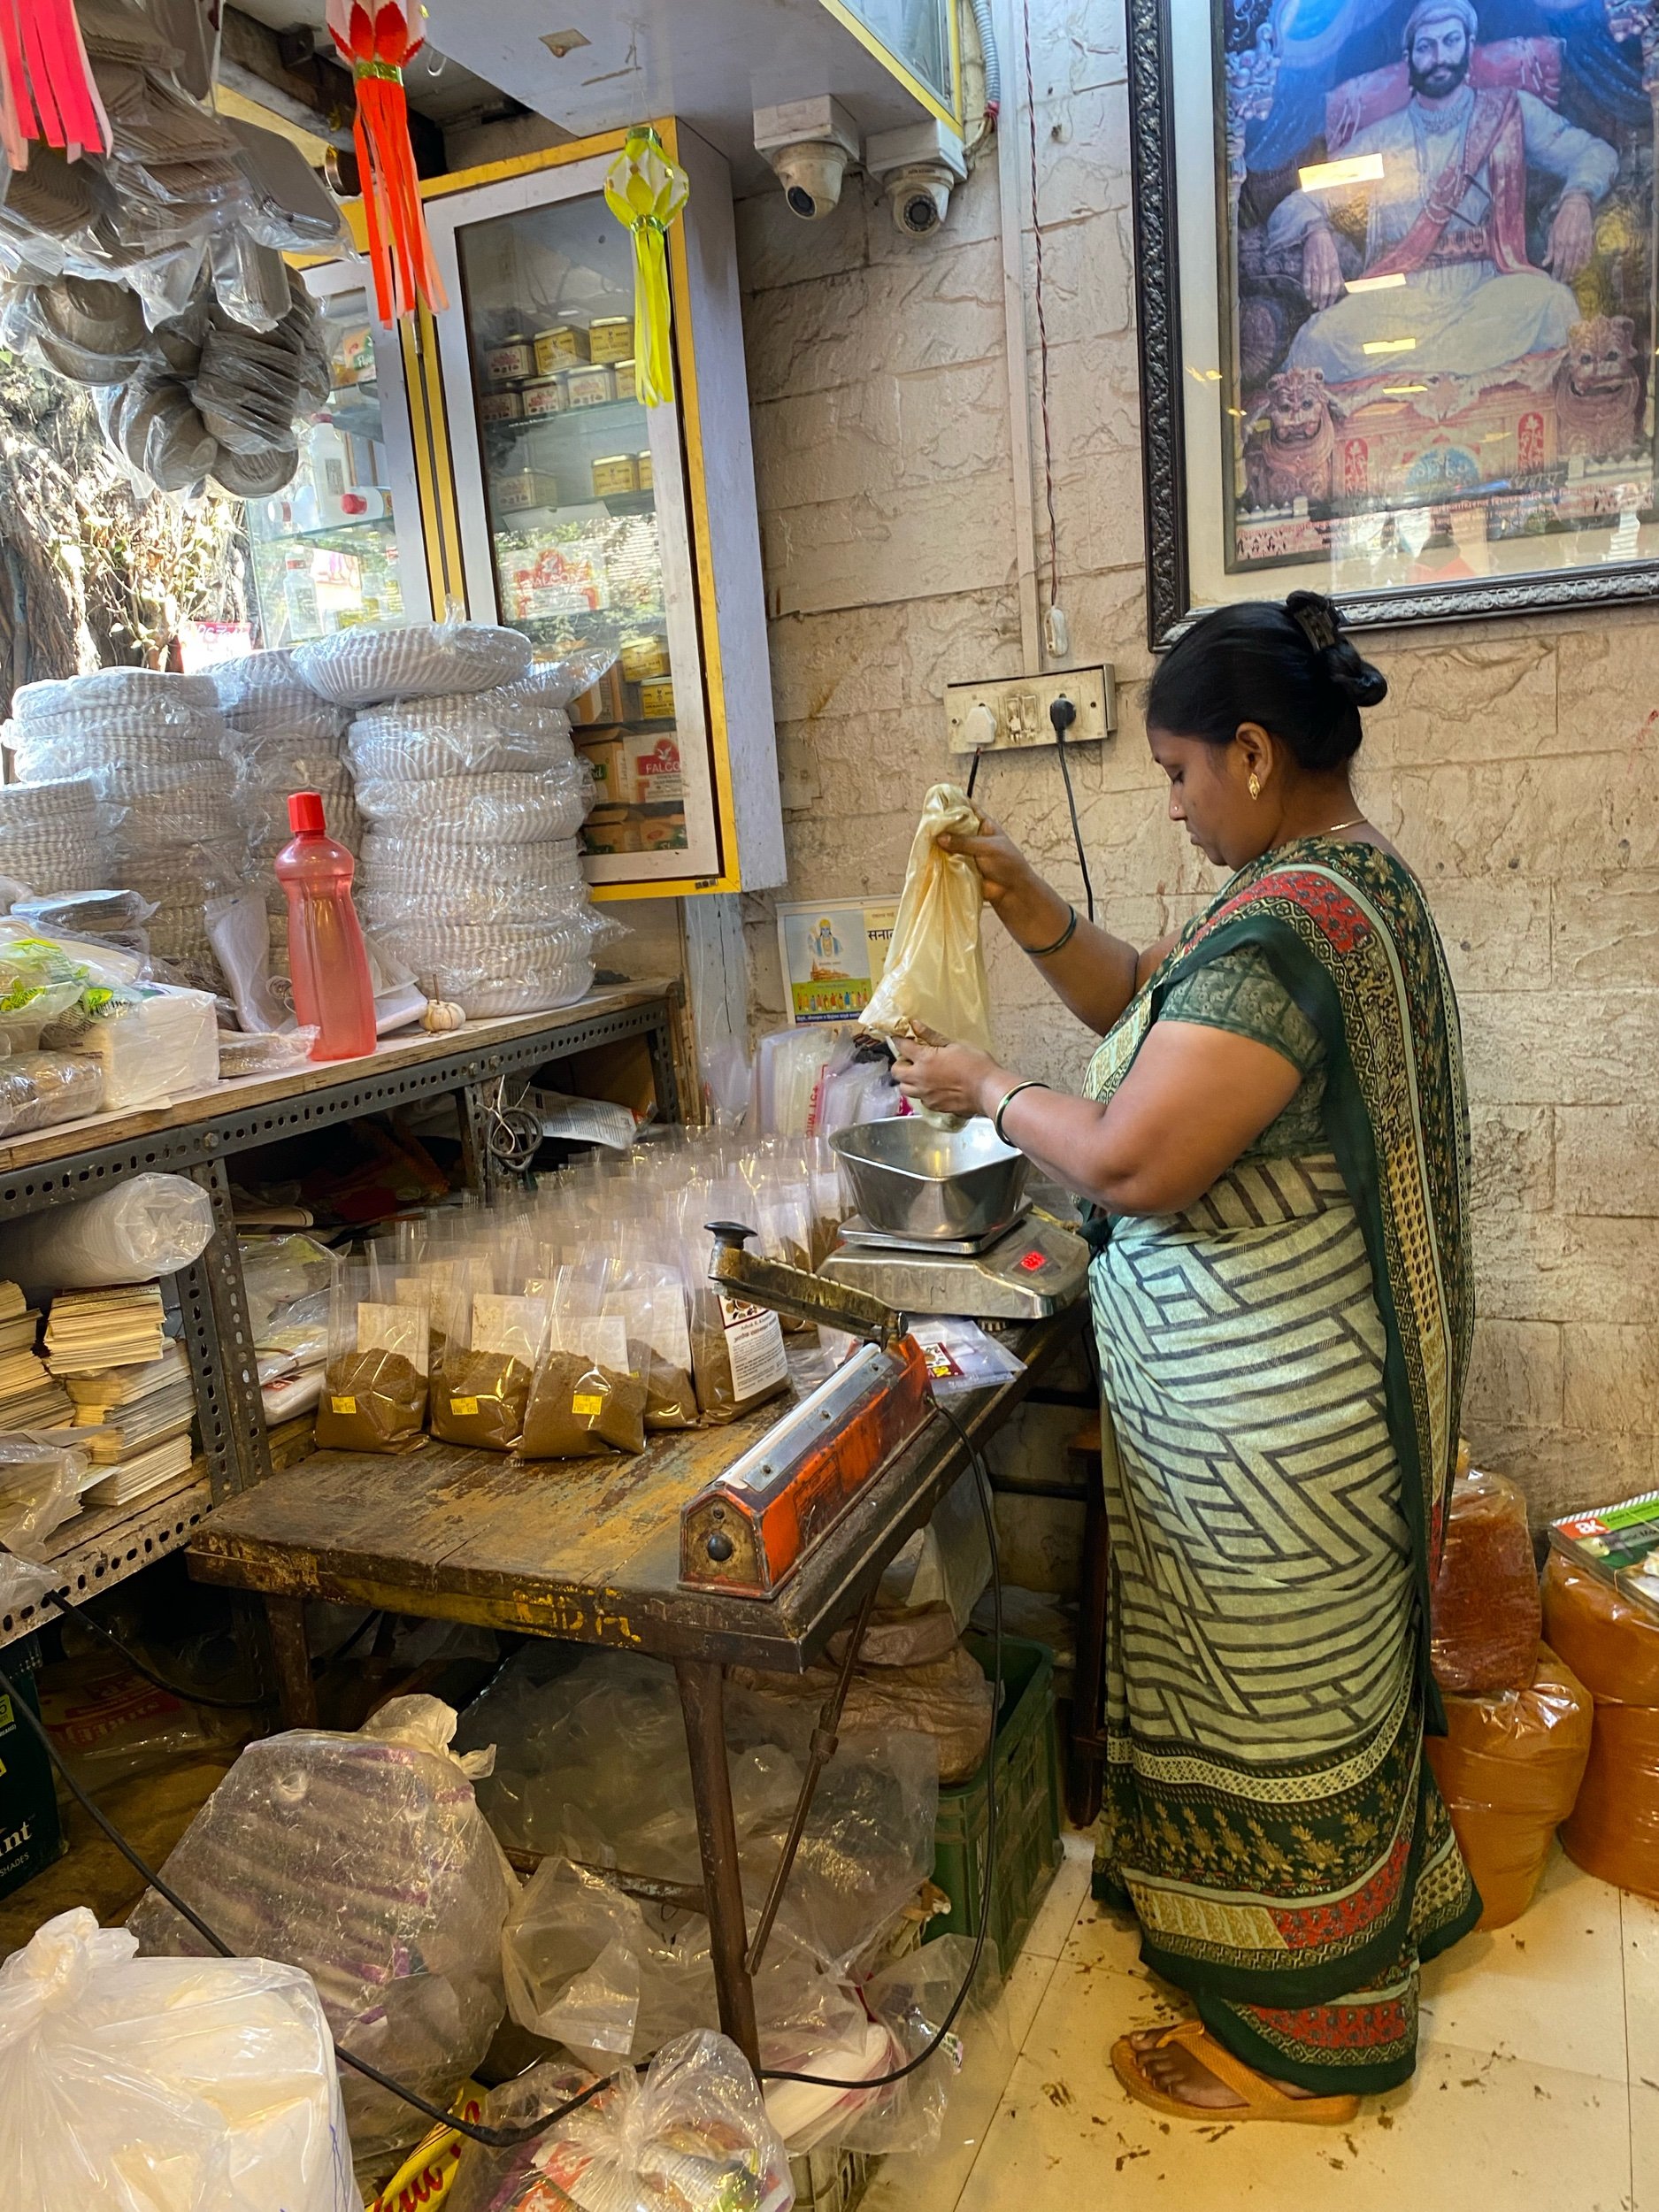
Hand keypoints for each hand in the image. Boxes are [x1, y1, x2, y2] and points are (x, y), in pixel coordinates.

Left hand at [891, 1027, 1002, 1119]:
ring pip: (904, 1088)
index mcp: (924, 1059)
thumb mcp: (955, 1045)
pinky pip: (919, 1099)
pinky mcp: (933, 1106)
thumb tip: (915, 1025)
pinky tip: (933, 1088)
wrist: (987, 1090)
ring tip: (920, 1076)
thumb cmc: (975, 1063)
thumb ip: (932, 1037)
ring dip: (907, 1081)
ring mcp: (925, 1095)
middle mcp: (919, 1078)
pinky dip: (921, 1093)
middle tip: (912, 1060)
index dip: (899, 1041)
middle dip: (900, 1064)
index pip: (902, 1047)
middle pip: (896, 1071)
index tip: (900, 1038)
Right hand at [935, 811, 1057, 943]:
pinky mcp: (961, 867)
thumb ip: (963, 842)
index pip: (968, 809)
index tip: (939, 798)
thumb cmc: (1007, 864)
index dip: (955, 803)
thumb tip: (940, 837)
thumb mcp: (986, 847)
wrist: (1012, 891)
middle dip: (942, 825)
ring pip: (949, 844)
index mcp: (984, 825)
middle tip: (926, 822)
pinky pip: (947, 861)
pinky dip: (939, 859)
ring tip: (923, 838)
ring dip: (939, 843)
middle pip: (954, 826)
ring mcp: (966, 852)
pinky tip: (927, 856)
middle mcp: (973, 837)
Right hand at [1302, 224, 1343, 309]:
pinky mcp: (1307, 266)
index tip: (1330, 305)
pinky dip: (1307, 289)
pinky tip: (1307, 296)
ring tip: (1314, 305)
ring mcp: (1316, 268)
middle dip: (1323, 301)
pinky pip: (1307, 280)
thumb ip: (1338, 273)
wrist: (1318, 235)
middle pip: (1325, 289)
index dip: (1332, 298)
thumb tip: (1341, 286)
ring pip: (1316, 286)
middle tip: (1321, 309)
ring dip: (1315, 297)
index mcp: (1334, 267)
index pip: (1335, 287)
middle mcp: (1326, 269)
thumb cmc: (1328, 248)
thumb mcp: (1336, 259)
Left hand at [1546, 191, 1593, 279]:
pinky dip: (1584, 263)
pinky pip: (1587, 254)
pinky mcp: (1589, 239)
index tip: (1554, 280)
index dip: (1556, 273)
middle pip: (1568, 264)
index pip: (1558, 263)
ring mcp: (1582, 242)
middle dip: (1564, 275)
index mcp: (1561, 242)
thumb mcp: (1552, 233)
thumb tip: (1545, 263)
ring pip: (1578, 261)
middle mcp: (1572, 243)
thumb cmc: (1562, 220)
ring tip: (1570, 278)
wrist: (1577, 205)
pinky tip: (1581, 269)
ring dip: (1574, 272)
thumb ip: (1550, 249)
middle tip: (1562, 283)